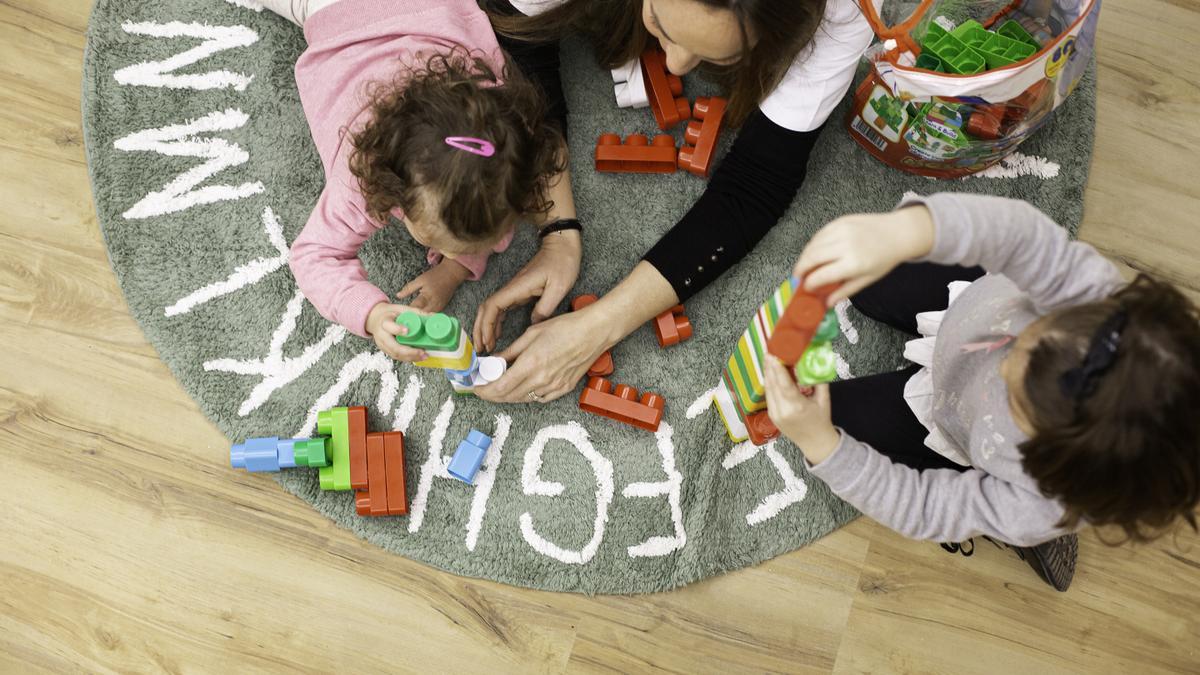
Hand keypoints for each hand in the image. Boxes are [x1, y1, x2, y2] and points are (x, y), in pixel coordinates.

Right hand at [365, 302, 429, 362]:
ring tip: (424, 356)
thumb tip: (433, 316)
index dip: (398, 329)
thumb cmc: (390, 313)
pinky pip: (396, 356)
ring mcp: (382, 344)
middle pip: (393, 346)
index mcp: (384, 321)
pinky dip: (408, 358)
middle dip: (409, 351)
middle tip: (422, 351)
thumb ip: (416, 312)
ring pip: (395, 354)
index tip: (407, 331)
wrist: (376, 319)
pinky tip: (418, 358)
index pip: (389, 326)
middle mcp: (381, 335)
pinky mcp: (386, 350)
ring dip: (410, 357)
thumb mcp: (401, 309)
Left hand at [396, 259, 470, 313]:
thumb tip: (398, 296)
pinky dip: (426, 317)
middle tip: (404, 319)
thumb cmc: (435, 275)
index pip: (415, 307)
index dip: (407, 312)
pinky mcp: (443, 308)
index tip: (399, 315)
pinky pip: (433, 315)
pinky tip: (420, 318)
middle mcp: (434, 303)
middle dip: (413, 318)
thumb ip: (408, 288)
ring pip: (428, 317)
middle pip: (422, 315)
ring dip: (420, 319)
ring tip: (411, 321)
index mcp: (427, 295)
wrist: (452, 274)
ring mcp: (439, 307)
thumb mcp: (420, 279)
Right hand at [473, 230, 581, 352]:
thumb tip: (533, 324)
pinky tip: (497, 334)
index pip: (494, 306)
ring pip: (492, 309)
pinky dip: (496, 322)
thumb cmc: (562, 263)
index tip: (487, 341)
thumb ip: (545, 307)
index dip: (487, 325)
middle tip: (480, 349)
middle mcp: (512, 288)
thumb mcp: (559, 287)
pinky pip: (501, 309)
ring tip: (485, 346)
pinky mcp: (519, 292)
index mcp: (518, 287)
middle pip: (486, 309)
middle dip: (480, 329)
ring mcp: (514, 290)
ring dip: (486, 327)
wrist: (562, 245)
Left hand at [473, 307, 610, 403]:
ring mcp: (553, 387)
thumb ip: (510, 352)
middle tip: (483, 388)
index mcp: (531, 364)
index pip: (500, 387)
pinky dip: (526, 395)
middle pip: (509, 396)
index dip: (484, 390)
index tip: (475, 388)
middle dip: (492, 394)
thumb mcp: (531, 334)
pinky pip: (539, 398)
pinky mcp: (563, 389)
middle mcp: (541, 380)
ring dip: (508, 396)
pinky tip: (522, 387)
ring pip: (523, 399)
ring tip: (499, 387)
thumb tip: (493, 362)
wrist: (594, 333)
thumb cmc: (564, 328)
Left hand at [762, 355, 839, 463]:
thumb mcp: (824, 399)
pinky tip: (771, 373)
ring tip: (769, 358)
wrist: (815, 443)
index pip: (784, 384)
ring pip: (768, 389)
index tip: (773, 355)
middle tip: (770, 350)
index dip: (776, 369)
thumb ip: (817, 381)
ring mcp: (775, 414)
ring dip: (768, 373)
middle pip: (773, 384)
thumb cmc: (821, 420)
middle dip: (770, 366)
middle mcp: (783, 410)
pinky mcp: (771, 416)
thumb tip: (813, 361)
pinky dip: (769, 383)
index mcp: (797, 407)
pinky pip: (769, 395)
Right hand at [793, 205, 935, 304]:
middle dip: (800, 269)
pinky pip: (819, 234)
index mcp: (854, 264)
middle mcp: (846, 245)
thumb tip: (827, 304)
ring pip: (812, 245)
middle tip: (798, 277)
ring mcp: (842, 231)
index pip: (821, 275)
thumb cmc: (884, 259)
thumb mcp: (867, 279)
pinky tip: (813, 252)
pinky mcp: (840, 221)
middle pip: (812, 258)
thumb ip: (845, 291)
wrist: (898, 233)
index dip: (809, 283)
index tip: (806, 288)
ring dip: (804, 256)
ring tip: (804, 265)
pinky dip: (813, 244)